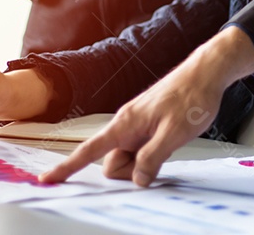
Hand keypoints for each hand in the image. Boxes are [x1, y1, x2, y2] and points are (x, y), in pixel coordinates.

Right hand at [39, 27, 253, 185]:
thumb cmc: (192, 96)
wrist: (206, 72)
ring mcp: (137, 123)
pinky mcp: (148, 124)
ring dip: (144, 161)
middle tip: (161, 155)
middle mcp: (126, 123)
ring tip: (170, 142)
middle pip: (112, 162)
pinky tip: (169, 141)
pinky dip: (150, 154)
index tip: (47, 180)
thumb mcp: (174, 133)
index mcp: (125, 124)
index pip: (88, 151)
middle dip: (131, 171)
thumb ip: (152, 158)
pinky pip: (140, 148)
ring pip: (129, 157)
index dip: (67, 167)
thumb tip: (136, 180)